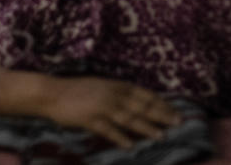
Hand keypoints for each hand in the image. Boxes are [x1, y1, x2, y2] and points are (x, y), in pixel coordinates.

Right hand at [44, 76, 181, 148]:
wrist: (53, 93)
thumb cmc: (79, 90)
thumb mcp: (103, 86)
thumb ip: (120, 93)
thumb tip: (138, 101)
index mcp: (117, 85)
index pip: (145, 95)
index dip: (162, 104)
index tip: (176, 111)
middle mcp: (113, 95)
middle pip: (141, 106)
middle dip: (161, 115)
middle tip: (178, 123)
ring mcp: (102, 107)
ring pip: (129, 119)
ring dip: (146, 128)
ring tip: (160, 136)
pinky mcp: (90, 119)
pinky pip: (108, 130)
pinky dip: (120, 138)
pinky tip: (130, 146)